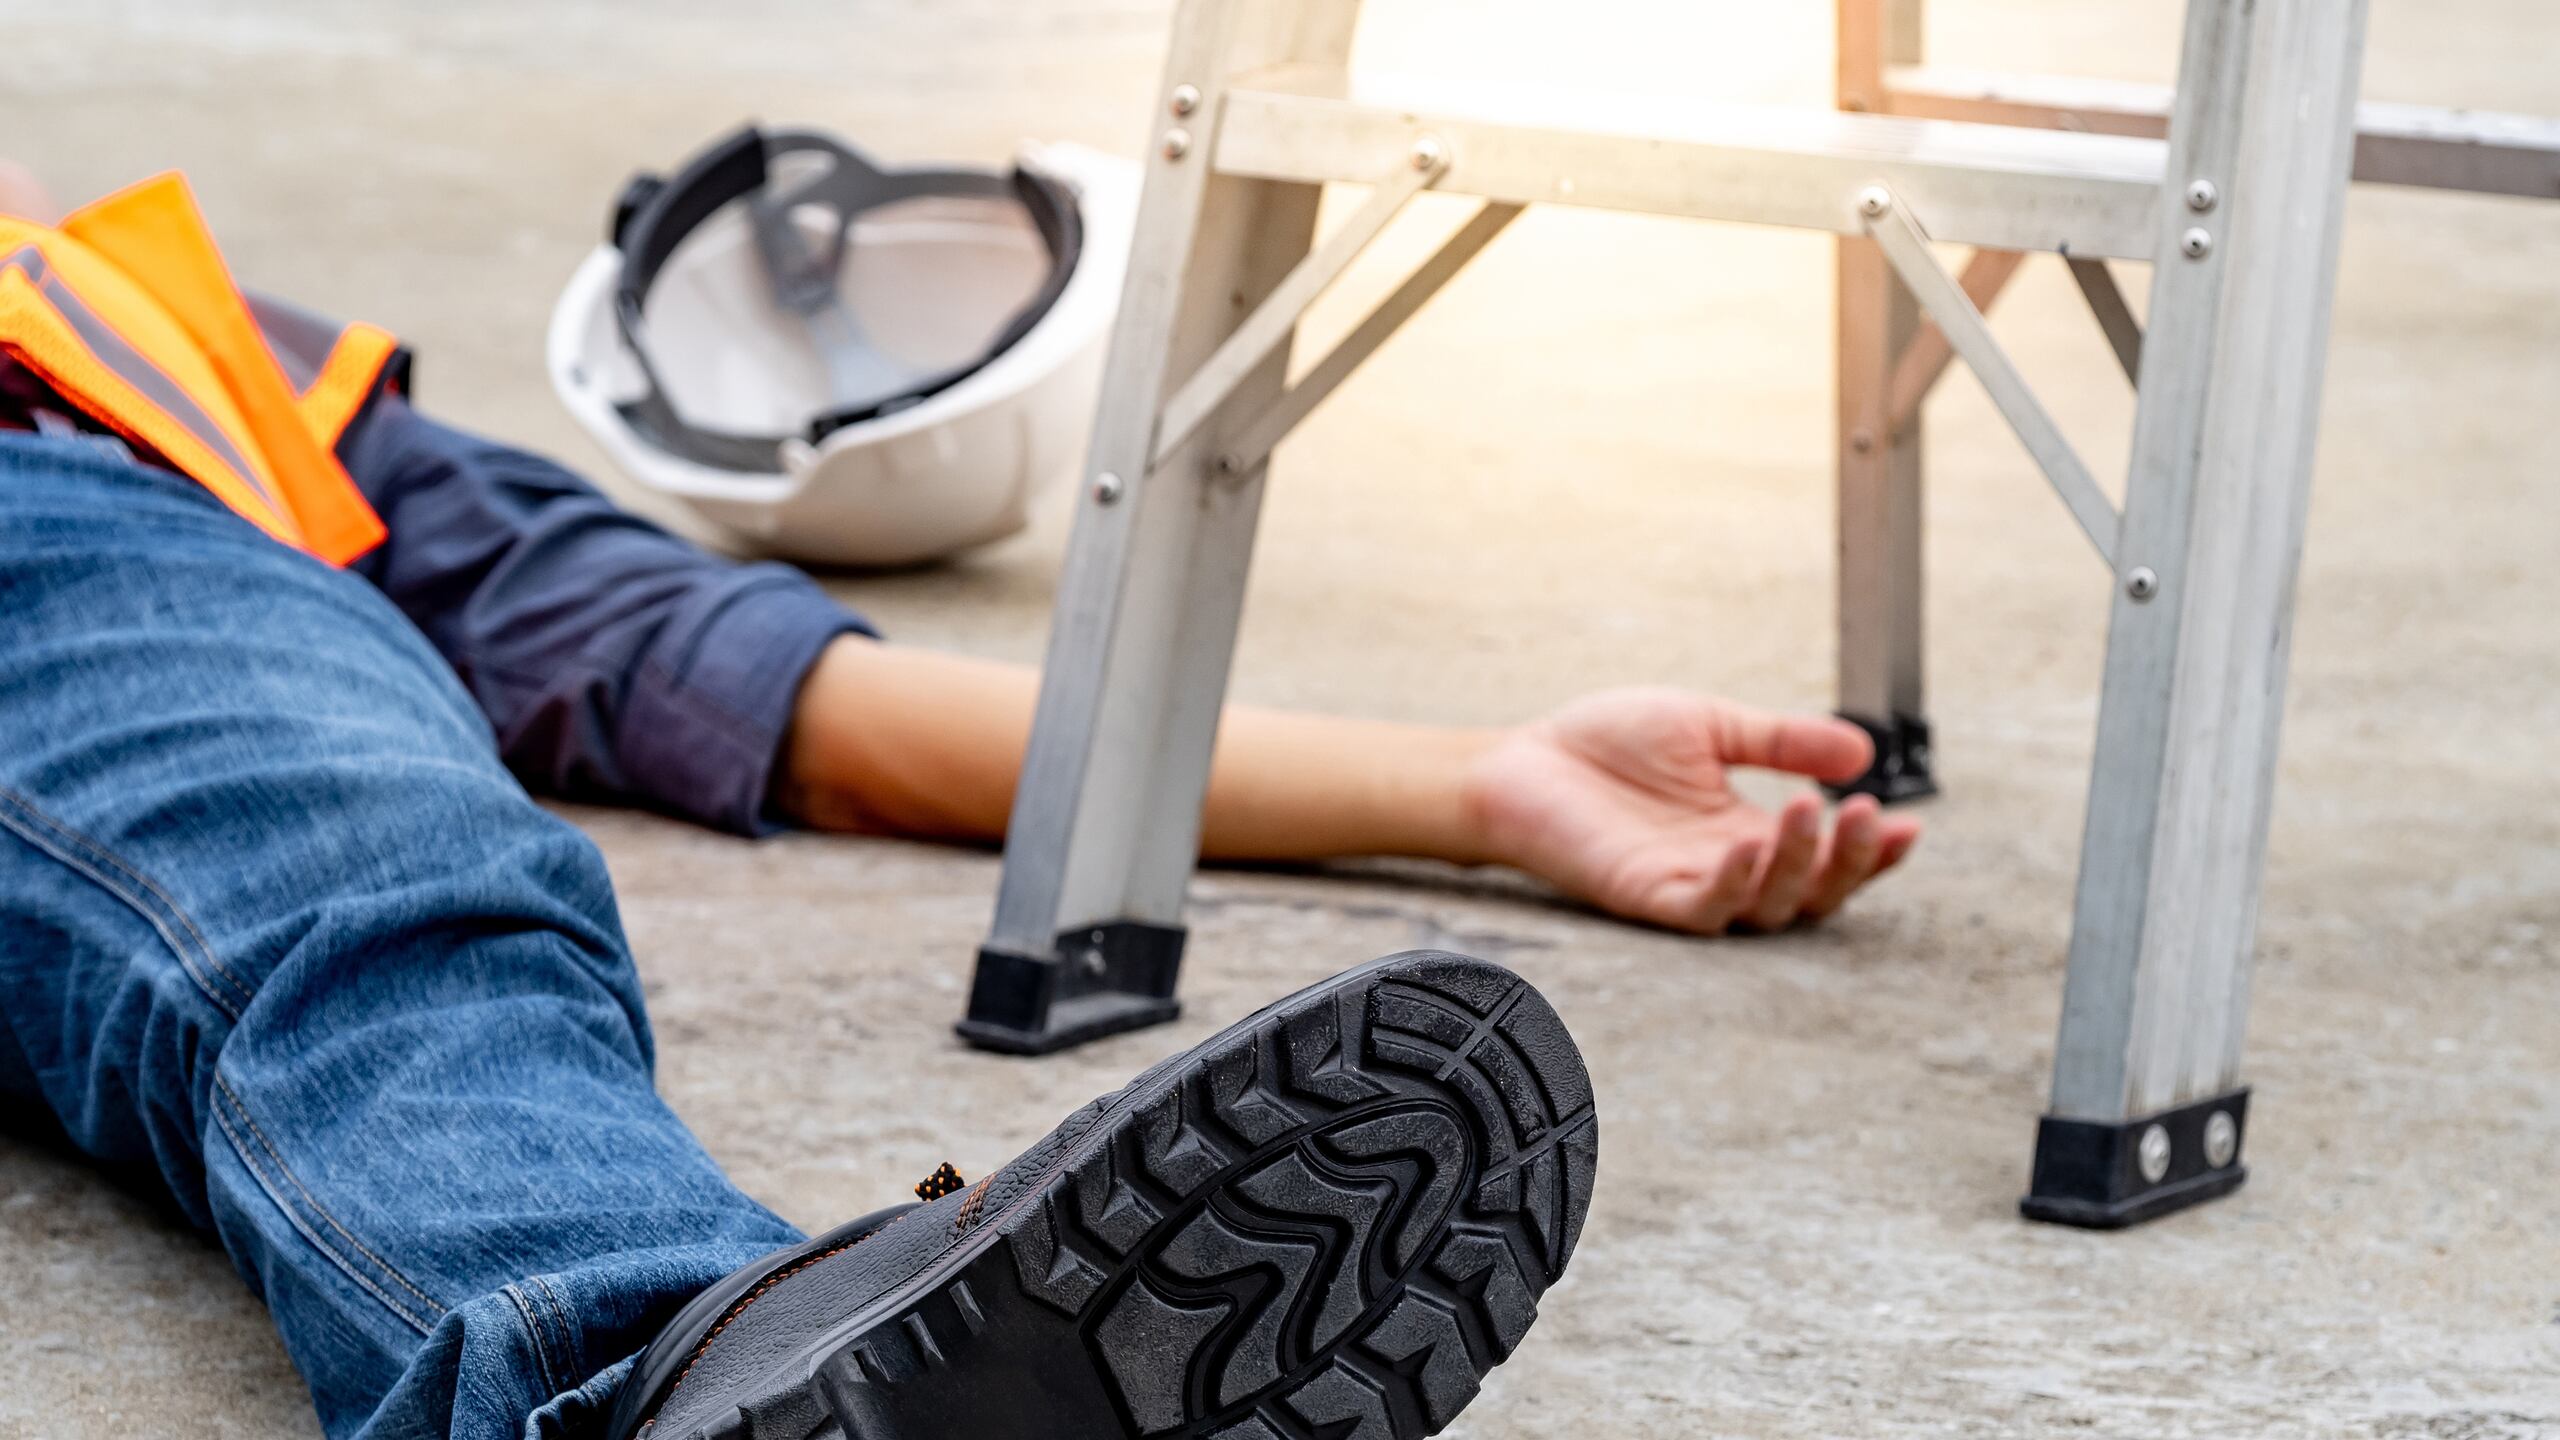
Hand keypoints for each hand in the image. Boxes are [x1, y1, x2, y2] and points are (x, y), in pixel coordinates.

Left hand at [1459, 688, 1921, 934]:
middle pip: (1811, 893)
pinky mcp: (1644, 897)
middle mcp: (1726, 867)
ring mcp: (1688, 886)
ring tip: (1812, 811)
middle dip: (1848, 861)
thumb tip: (1863, 750)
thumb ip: (1781, 741)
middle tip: (1866, 816)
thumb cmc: (1606, 743)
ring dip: (1799, 865)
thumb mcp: (1710, 726)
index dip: (1871, 851)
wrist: (1523, 757)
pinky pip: (1702, 910)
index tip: (1908, 824)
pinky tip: (1748, 847)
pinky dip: (1733, 885)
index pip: (1826, 857)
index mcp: (1747, 830)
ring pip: (1766, 907)